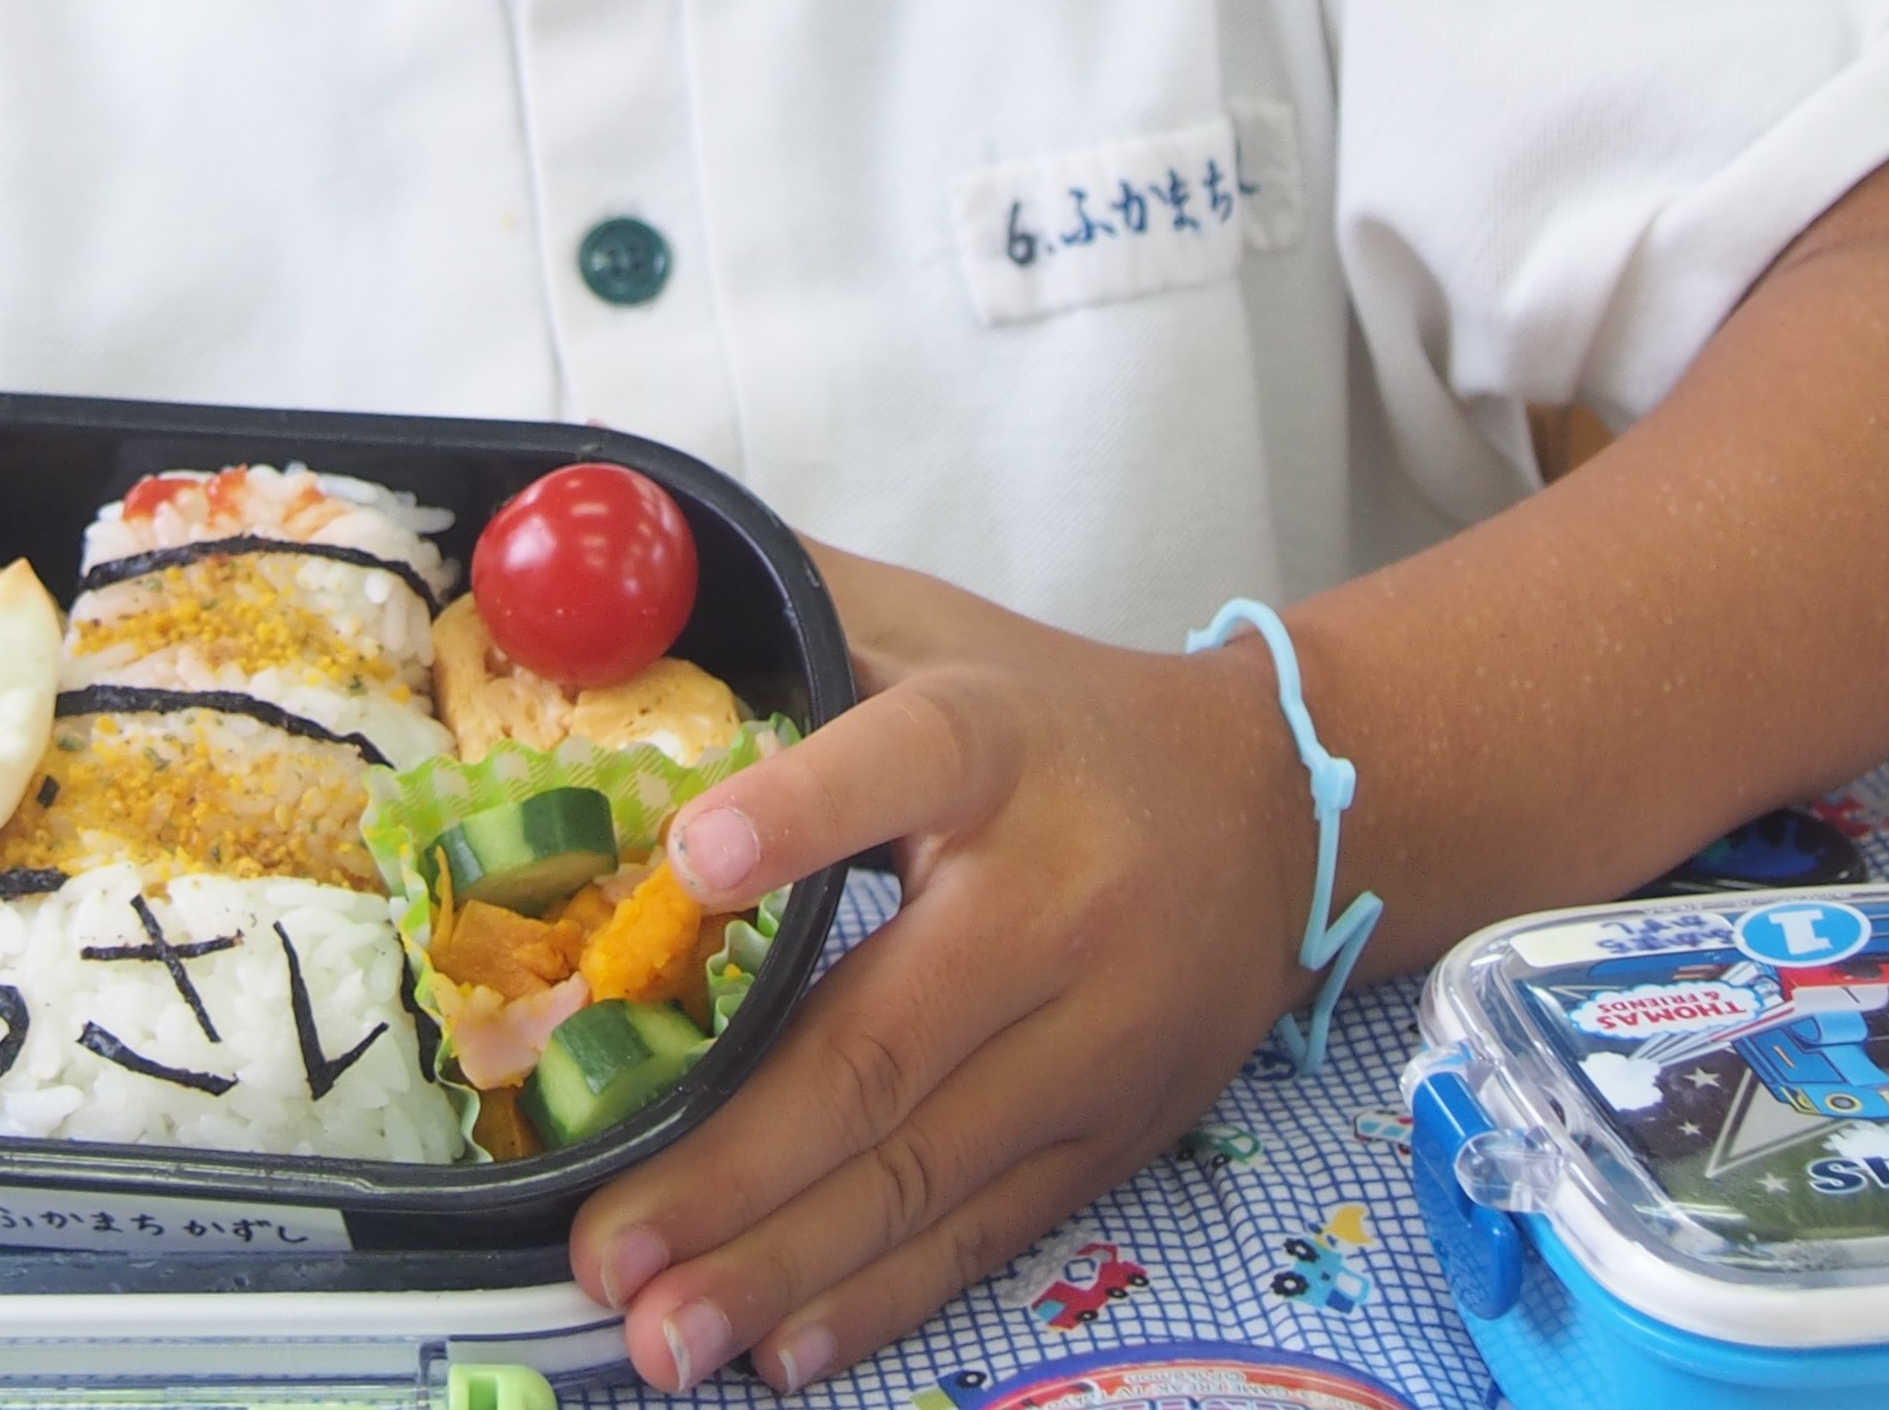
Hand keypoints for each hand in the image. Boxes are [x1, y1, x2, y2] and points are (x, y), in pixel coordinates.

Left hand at [573, 550, 1309, 1390]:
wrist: (1282, 806)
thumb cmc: (1056, 717)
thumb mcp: (935, 628)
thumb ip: (794, 600)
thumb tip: (622, 557)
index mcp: (990, 743)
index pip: (898, 762)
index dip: (799, 811)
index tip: (694, 856)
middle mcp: (1049, 897)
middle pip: (885, 1041)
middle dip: (735, 1162)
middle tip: (606, 1239)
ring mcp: (1094, 1035)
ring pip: (927, 1169)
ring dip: (783, 1264)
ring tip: (664, 1335)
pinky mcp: (1118, 1131)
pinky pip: (989, 1228)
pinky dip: (882, 1298)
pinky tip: (783, 1346)